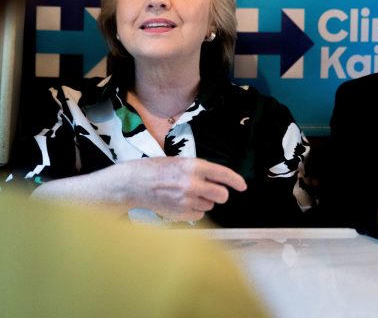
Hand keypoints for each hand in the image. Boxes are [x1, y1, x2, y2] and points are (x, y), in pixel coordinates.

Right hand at [103, 157, 246, 220]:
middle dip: (219, 194)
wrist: (135, 183)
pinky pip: (198, 215)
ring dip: (203, 202)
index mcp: (194, 166)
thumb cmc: (158, 170)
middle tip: (212, 192)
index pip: (223, 174)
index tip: (243, 186)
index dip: (236, 181)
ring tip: (186, 194)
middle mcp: (192, 183)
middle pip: (221, 195)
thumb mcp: (181, 162)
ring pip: (209, 205)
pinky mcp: (180, 214)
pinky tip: (180, 203)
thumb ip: (200, 171)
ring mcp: (186, 200)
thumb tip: (220, 182)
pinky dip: (193, 211)